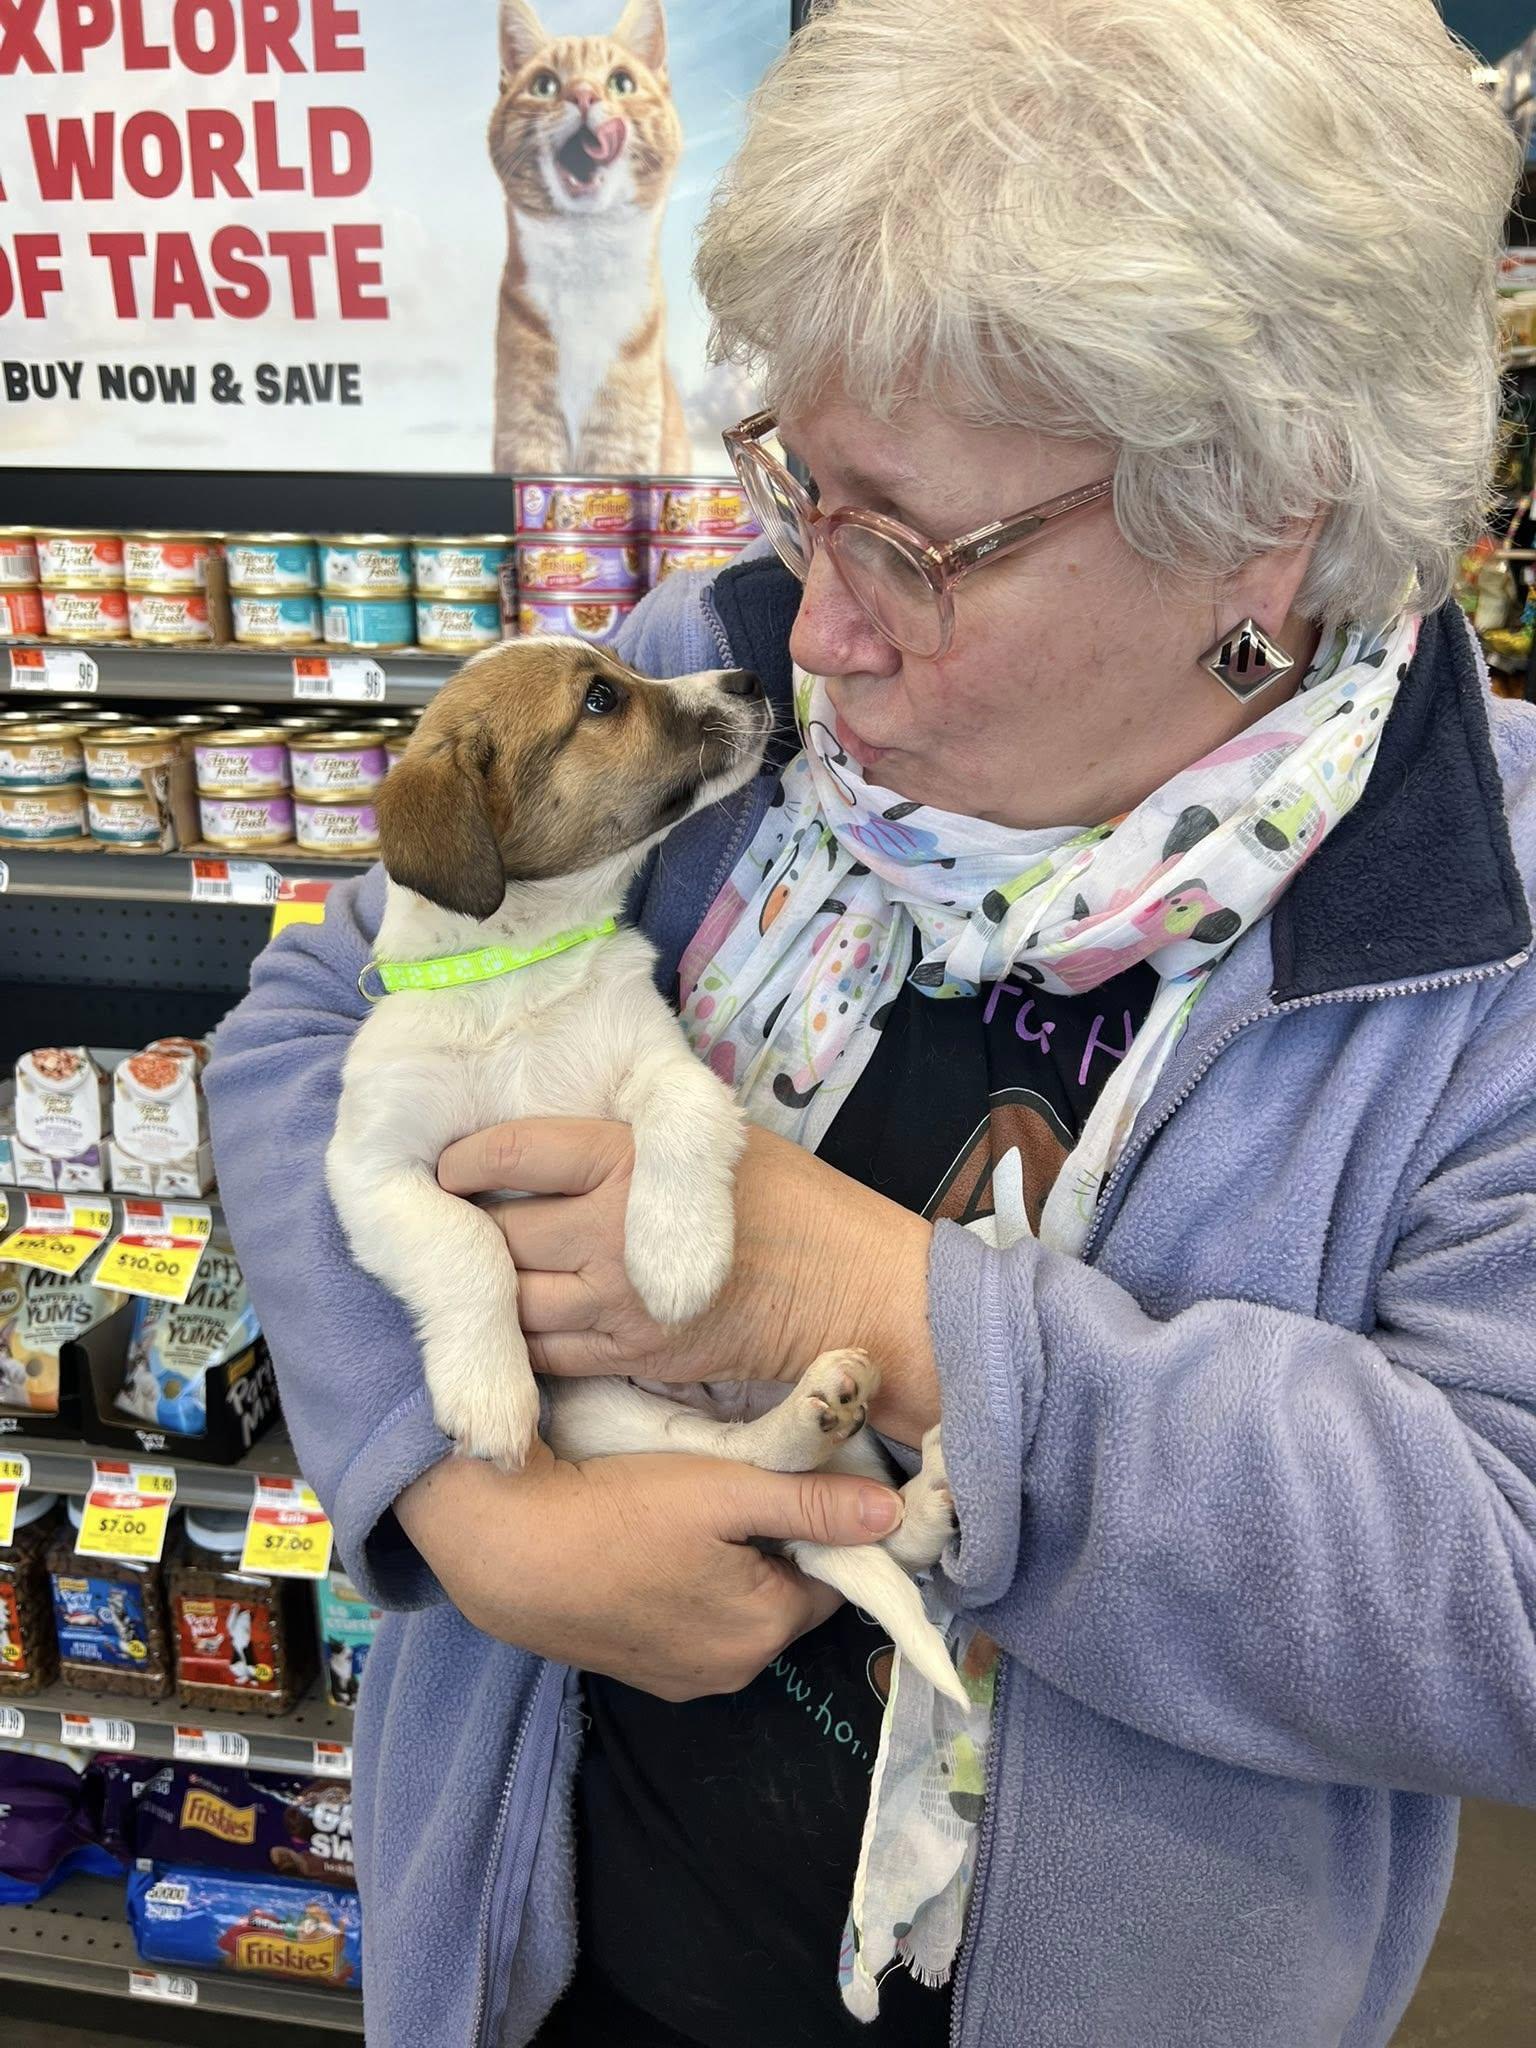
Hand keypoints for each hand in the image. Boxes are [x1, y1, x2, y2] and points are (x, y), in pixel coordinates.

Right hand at [394, 1443, 904, 1699]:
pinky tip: (647, 1548)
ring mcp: (678, 1679)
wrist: (505, 1551)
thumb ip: (814, 1503)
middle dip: (771, 1548)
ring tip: (681, 1514)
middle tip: (726, 1490)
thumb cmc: (620, 1513)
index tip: (783, 1483)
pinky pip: (687, 1625)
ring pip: (735, 1610)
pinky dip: (682, 1590)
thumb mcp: (726, 1491)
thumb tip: (893, 1518)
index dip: (815, 1526)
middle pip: (783, 1596)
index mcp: (767, 1630)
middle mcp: (731, 1672)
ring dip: (726, 1569)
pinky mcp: (634, 1671)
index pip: (831, 1577)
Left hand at [436, 1119, 940, 1443]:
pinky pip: (543, 1351)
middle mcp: (612, 1229)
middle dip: (470, 1231)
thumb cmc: (792, 1201)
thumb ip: (631, 1139)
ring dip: (490, 1289)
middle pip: (497, 1233)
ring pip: (509, 1300)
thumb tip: (553, 1141)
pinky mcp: (631, 1355)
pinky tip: (521, 1319)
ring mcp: (618, 1301)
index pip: (513, 1151)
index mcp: (631, 1158)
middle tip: (456, 1224)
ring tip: (484, 1273)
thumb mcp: (710, 1139)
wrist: (850, 1289)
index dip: (465, 1160)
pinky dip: (521, 1338)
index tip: (449, 1165)